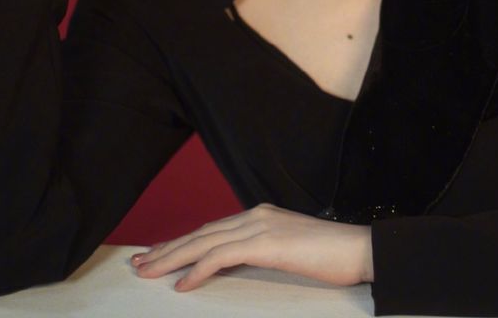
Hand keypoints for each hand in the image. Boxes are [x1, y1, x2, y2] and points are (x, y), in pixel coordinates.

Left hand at [130, 202, 373, 291]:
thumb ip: (262, 250)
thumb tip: (237, 263)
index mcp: (259, 215)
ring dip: (173, 258)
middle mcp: (255, 215)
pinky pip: (222, 257)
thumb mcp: (289, 249)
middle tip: (138, 263)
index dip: (181, 242)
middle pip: (201, 233)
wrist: (359, 248)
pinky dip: (198, 269)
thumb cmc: (330, 254)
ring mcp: (260, 227)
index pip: (211, 229)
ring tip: (148, 273)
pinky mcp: (266, 244)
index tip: (156, 254)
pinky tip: (183, 283)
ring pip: (204, 242)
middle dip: (167, 249)